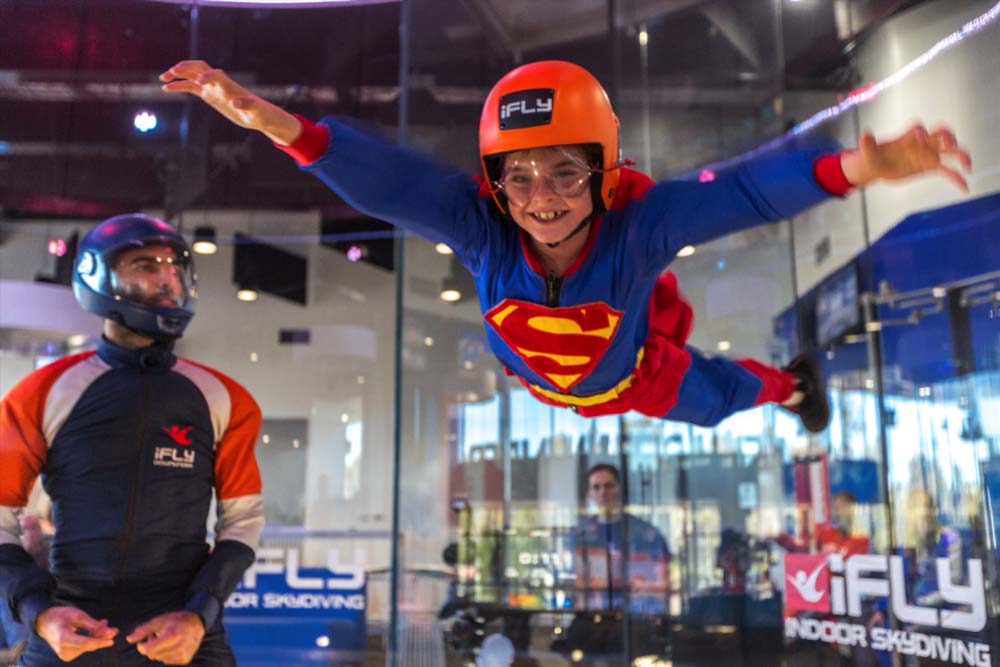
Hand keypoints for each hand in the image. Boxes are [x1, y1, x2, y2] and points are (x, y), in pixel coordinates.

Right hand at [35, 606, 117, 661]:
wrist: (44, 623)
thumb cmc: (60, 616)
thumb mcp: (77, 615)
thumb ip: (93, 625)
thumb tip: (109, 632)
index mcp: (63, 638)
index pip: (85, 643)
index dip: (100, 642)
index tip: (112, 640)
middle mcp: (63, 650)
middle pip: (88, 645)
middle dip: (102, 637)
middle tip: (114, 629)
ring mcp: (65, 654)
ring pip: (88, 647)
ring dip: (97, 636)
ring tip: (104, 624)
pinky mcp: (67, 655)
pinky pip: (83, 647)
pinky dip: (91, 639)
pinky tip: (97, 630)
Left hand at [126, 610, 204, 664]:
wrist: (197, 623)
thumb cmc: (176, 620)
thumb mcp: (159, 621)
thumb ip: (143, 630)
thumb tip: (128, 639)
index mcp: (171, 636)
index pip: (147, 650)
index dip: (142, 645)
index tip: (147, 637)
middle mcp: (178, 647)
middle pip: (152, 655)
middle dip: (151, 647)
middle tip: (158, 636)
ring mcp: (182, 654)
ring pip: (159, 658)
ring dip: (158, 651)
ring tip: (166, 640)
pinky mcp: (184, 659)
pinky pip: (167, 661)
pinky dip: (166, 654)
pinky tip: (172, 645)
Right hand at [159, 60, 301, 144]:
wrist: (259, 116)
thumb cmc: (259, 113)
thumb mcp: (255, 112)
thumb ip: (247, 105)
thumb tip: (236, 103)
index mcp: (229, 86)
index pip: (216, 75)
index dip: (207, 76)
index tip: (199, 82)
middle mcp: (219, 84)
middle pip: (200, 68)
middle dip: (185, 68)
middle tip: (171, 73)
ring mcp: (212, 88)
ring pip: (192, 76)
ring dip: (178, 75)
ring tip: (162, 79)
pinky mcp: (209, 95)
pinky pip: (191, 87)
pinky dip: (179, 86)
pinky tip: (166, 88)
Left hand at [841, 124, 971, 190]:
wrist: (876, 166)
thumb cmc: (872, 156)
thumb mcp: (867, 152)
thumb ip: (867, 144)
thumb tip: (864, 133)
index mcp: (906, 138)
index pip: (918, 129)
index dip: (921, 131)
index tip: (920, 138)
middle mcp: (921, 143)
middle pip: (941, 134)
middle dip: (948, 138)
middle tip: (951, 147)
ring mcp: (927, 154)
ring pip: (950, 152)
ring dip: (961, 156)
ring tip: (967, 167)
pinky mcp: (930, 167)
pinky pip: (947, 171)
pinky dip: (957, 178)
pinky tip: (965, 188)